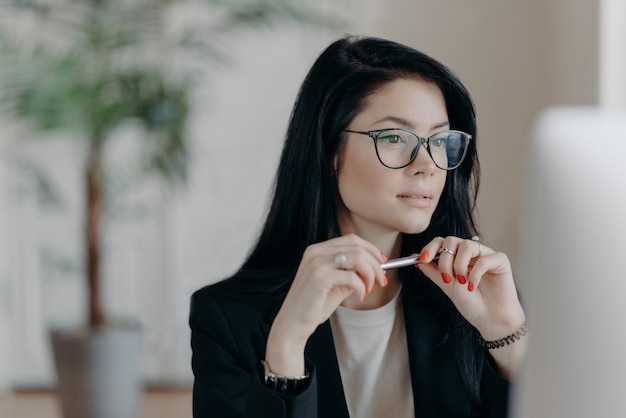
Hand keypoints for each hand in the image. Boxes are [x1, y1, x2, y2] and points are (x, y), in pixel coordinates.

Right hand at [265, 234, 385, 374]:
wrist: (293, 324)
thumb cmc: (313, 306)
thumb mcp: (336, 286)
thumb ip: (352, 274)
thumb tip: (375, 269)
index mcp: (317, 250)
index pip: (351, 239)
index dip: (371, 249)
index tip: (382, 262)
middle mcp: (315, 252)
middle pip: (357, 246)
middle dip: (375, 262)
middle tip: (381, 279)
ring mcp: (316, 263)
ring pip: (357, 257)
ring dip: (370, 273)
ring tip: (369, 288)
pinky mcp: (319, 277)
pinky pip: (351, 276)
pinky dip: (361, 287)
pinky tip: (360, 296)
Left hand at [416, 236, 524, 339]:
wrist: (489, 320)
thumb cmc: (471, 303)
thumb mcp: (446, 286)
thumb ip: (433, 271)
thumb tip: (415, 257)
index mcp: (458, 256)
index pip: (442, 242)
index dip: (430, 247)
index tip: (422, 259)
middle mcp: (471, 253)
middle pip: (452, 240)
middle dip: (445, 259)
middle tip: (446, 277)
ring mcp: (486, 255)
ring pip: (467, 245)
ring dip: (459, 265)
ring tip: (461, 282)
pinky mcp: (501, 261)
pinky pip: (484, 259)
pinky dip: (475, 274)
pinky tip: (473, 286)